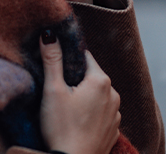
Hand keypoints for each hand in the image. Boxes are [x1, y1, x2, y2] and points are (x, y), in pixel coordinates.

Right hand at [39, 32, 120, 153]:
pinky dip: (91, 115)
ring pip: (98, 96)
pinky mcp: (113, 131)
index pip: (85, 57)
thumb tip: (49, 34)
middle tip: (57, 92)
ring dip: (84, 98)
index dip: (68, 59)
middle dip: (76, 80)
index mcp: (101, 81)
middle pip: (92, 77)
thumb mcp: (52, 91)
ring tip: (66, 110)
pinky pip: (102, 114)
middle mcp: (114, 95)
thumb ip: (52, 60)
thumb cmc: (61, 128)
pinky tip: (76, 123)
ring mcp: (116, 114)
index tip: (56, 66)